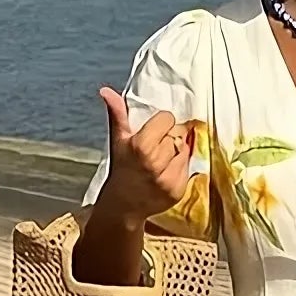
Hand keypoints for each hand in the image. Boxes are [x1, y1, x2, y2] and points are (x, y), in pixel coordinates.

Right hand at [97, 87, 192, 222]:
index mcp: (141, 146)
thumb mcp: (118, 140)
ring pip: (185, 150)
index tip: (154, 130)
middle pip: (178, 134)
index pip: (168, 119)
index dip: (162, 123)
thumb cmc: (121, 168)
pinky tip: (166, 171)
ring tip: (161, 159)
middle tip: (157, 146)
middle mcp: (156, 163)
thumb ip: (117, 113)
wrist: (123, 204)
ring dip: (177, 151)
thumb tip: (107, 90)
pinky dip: (180, 167)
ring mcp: (168, 178)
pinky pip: (189, 167)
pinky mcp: (178, 190)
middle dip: (170, 137)